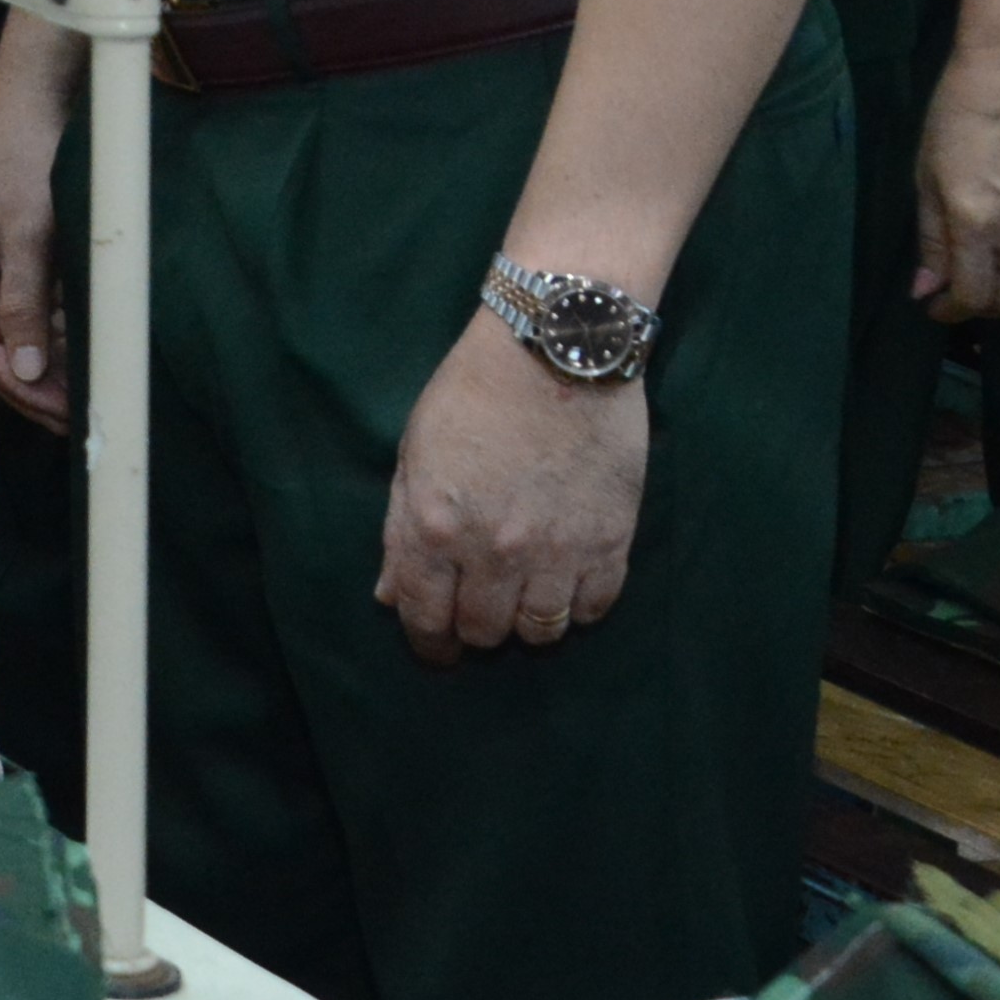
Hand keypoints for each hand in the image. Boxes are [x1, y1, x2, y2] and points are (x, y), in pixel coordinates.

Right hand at [0, 122, 69, 430]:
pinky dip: (74, 330)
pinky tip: (99, 351)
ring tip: (94, 395)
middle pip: (3, 345)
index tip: (59, 414)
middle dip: (38, 385)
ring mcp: (13, 263)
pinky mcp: (43, 252)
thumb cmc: (25, 157)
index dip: (18, 384)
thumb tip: (26, 373)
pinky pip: (55, 306)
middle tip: (80, 420)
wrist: (48, 96)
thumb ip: (24, 303)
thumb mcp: (25, 233)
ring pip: (32, 329)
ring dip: (60, 362)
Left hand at [373, 313, 645, 665]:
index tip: (434, 648)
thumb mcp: (414, 452)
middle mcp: (492, 550)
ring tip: (522, 599)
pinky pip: (593, 609)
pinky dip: (577, 607)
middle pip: (482, 632)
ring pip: (539, 632)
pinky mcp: (609, 543)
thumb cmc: (472, 392)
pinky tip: (566, 584)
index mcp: (434, 525)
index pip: (423, 617)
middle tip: (479, 609)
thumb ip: (400, 529)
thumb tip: (389, 596)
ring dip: (526, 624)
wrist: (556, 350)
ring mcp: (556, 551)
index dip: (426, 643)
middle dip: (473, 630)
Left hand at [912, 42, 999, 325]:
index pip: (972, 295)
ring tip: (993, 281)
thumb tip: (926, 290)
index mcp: (974, 222)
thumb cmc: (954, 122)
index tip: (937, 306)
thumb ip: (931, 240)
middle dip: (982, 308)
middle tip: (963, 295)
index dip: (951, 310)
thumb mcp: (926, 179)